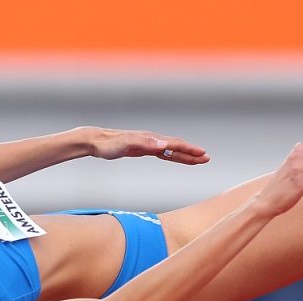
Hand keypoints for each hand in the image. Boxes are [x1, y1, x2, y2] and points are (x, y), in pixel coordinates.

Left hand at [82, 127, 209, 164]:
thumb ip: (144, 143)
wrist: (96, 142)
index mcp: (150, 139)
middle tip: (207, 159)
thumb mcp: (125, 144)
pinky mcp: (143, 149)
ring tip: (198, 160)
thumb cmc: (108, 145)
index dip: (189, 149)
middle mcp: (151, 140)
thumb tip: (163, 144)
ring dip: (185, 155)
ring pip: (171, 150)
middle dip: (192, 153)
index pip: (174, 144)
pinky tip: (178, 159)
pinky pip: (163, 153)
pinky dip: (173, 156)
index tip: (202, 154)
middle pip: (176, 146)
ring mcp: (148, 144)